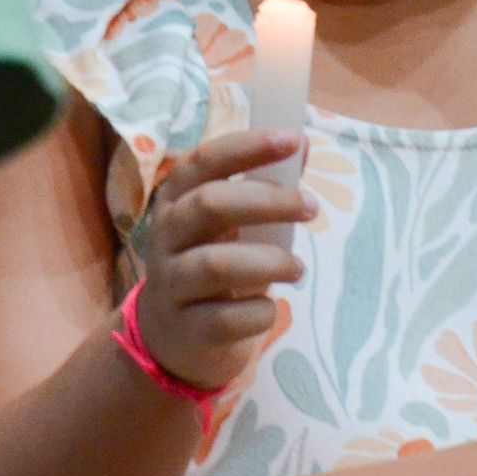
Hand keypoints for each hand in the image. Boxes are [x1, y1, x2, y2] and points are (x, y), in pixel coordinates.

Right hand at [135, 130, 311, 389]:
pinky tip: (268, 307)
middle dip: (268, 202)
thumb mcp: (231, 221)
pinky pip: (226, 318)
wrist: (175, 336)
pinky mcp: (186, 329)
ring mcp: (170, 284)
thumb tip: (300, 143)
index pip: (204, 161)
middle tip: (311, 208)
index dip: (246, 147)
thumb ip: (264, 185)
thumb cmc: (212, 260)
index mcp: (176, 200)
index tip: (291, 139)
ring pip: (216, 264)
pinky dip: (259, 311)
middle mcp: (164, 237)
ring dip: (270, 263)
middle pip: (209, 205)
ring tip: (298, 268)